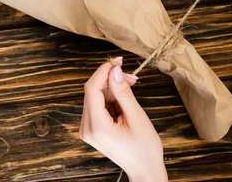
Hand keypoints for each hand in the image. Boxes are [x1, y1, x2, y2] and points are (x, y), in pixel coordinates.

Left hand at [80, 58, 167, 181]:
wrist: (145, 170)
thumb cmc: (145, 148)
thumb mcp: (137, 117)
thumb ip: (123, 92)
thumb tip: (114, 70)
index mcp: (97, 127)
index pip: (91, 89)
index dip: (103, 71)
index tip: (118, 61)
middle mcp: (87, 128)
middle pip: (92, 92)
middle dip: (110, 79)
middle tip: (130, 75)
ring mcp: (88, 129)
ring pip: (95, 97)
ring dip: (112, 87)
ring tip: (131, 85)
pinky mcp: (92, 129)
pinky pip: (98, 105)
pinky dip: (110, 97)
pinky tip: (125, 96)